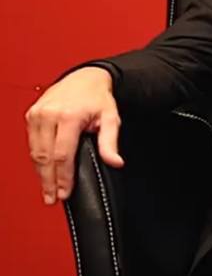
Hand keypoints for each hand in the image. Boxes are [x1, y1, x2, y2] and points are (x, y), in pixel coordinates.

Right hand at [25, 67, 122, 204]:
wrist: (85, 77)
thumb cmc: (98, 98)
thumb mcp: (111, 119)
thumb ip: (111, 143)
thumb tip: (116, 162)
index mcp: (68, 116)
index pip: (62, 155)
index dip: (63, 177)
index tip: (65, 192)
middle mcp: (49, 115)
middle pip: (45, 156)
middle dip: (49, 180)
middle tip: (52, 198)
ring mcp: (37, 114)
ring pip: (36, 152)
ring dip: (41, 173)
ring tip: (47, 189)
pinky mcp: (31, 115)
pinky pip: (32, 143)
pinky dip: (37, 159)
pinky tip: (44, 170)